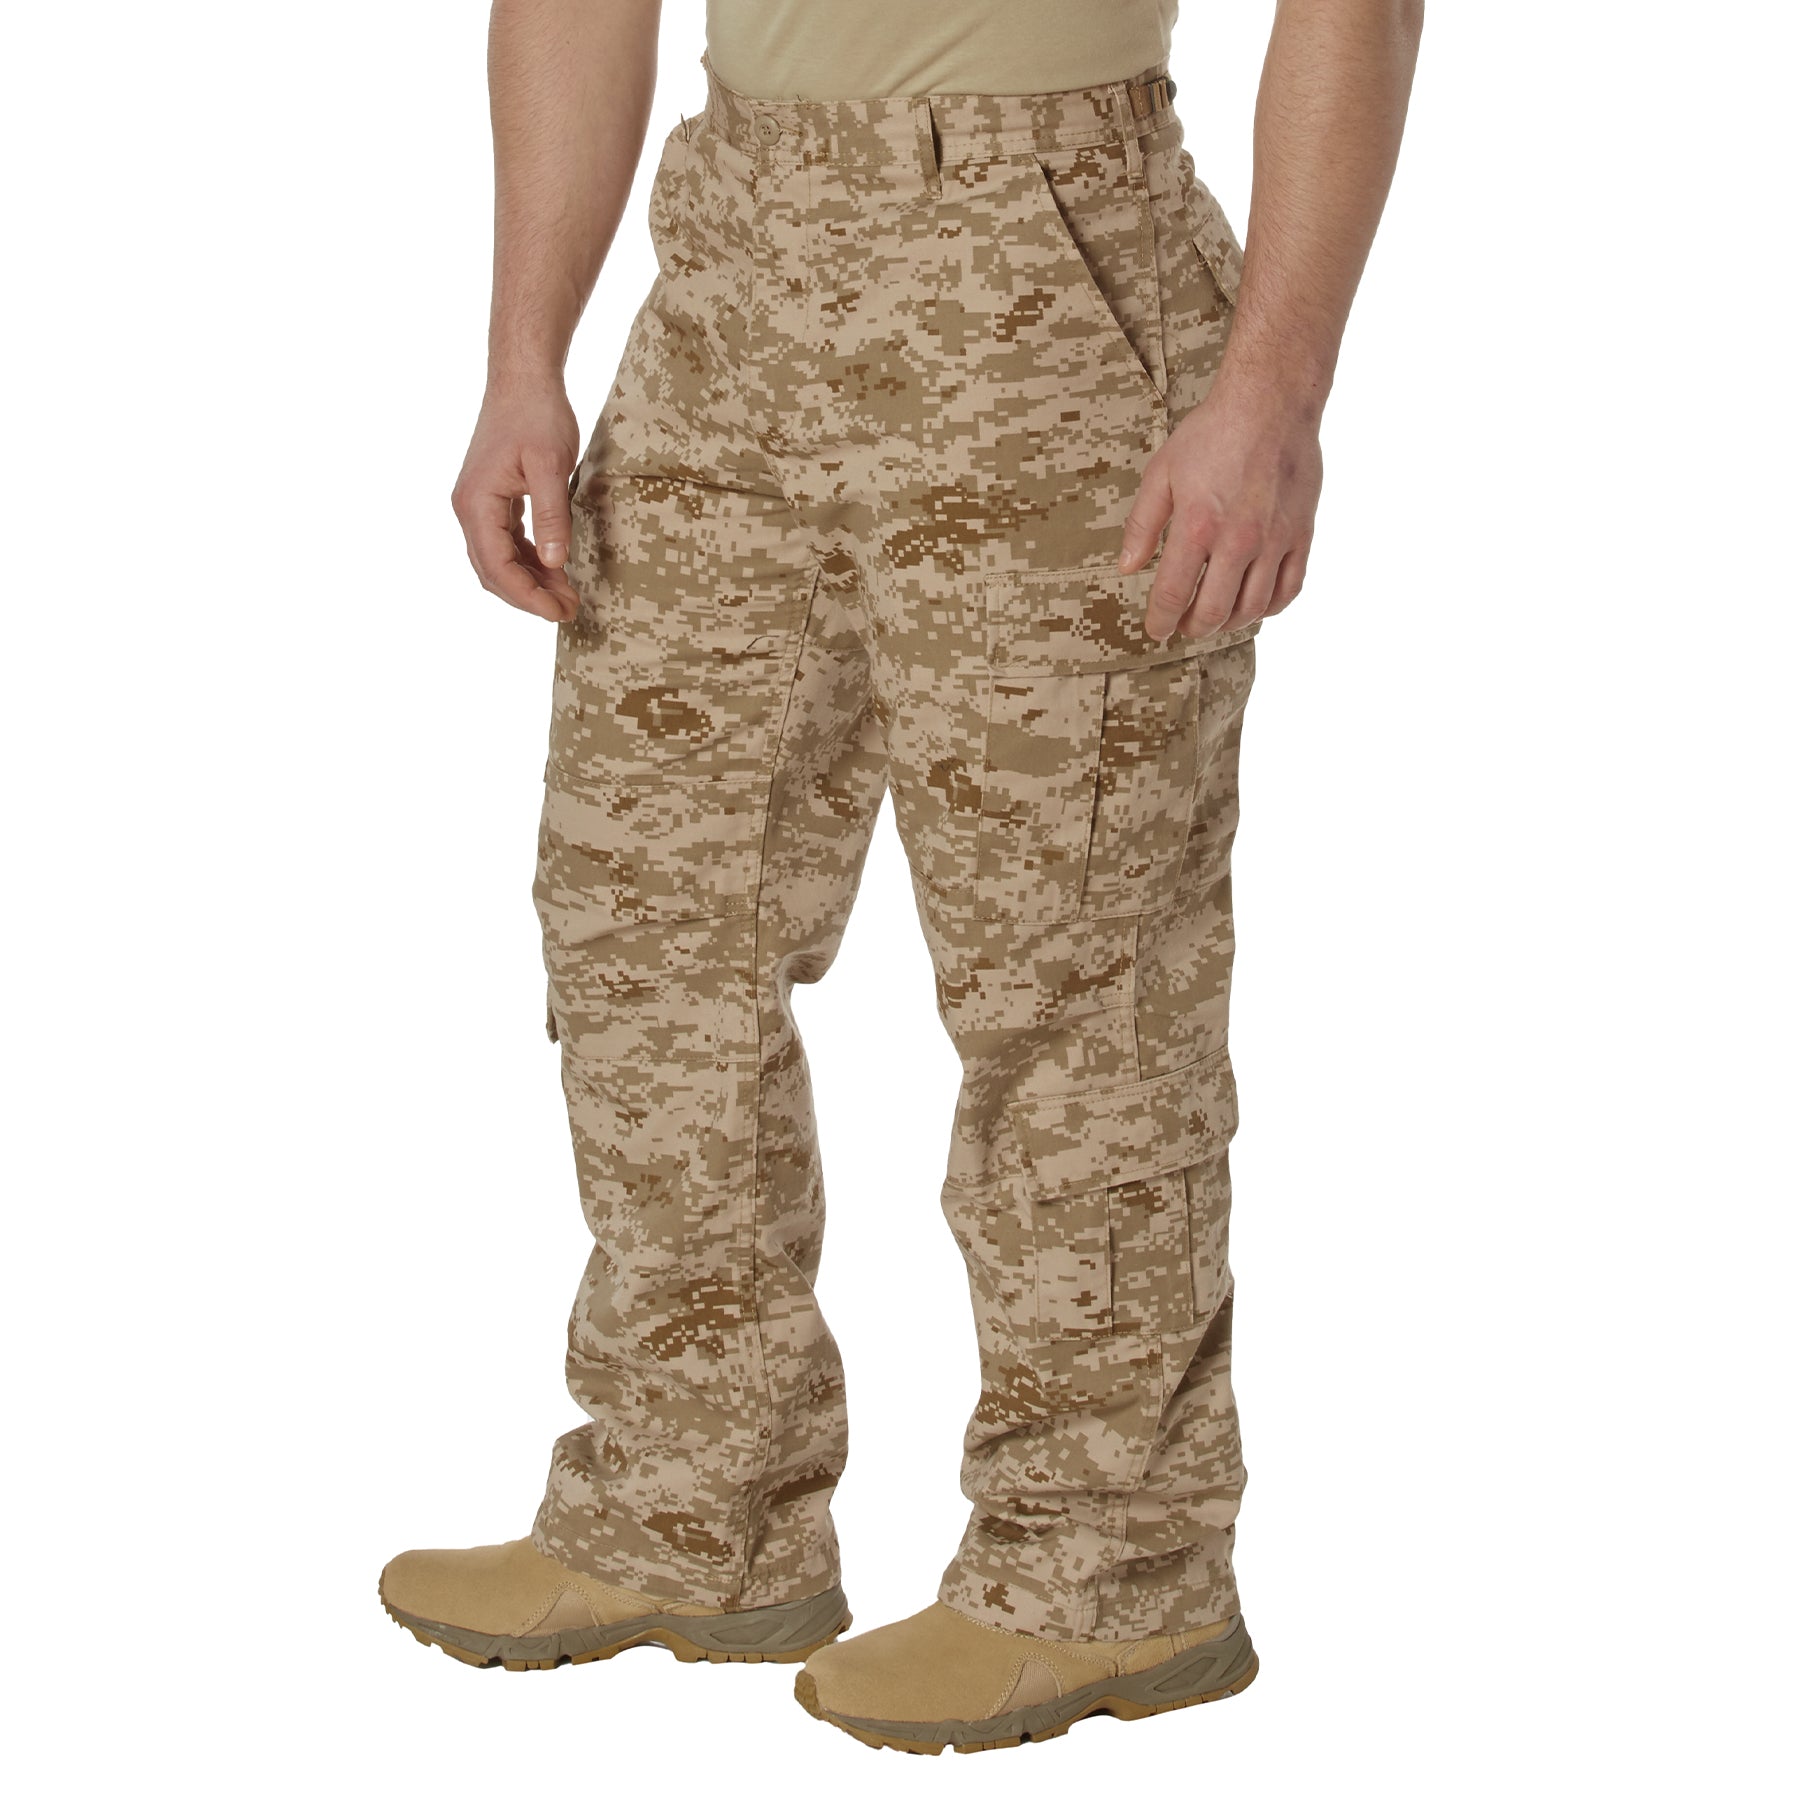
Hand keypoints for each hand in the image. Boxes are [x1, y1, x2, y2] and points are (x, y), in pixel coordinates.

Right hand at [451, 380, 582, 622]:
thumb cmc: (537, 415)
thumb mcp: (552, 466)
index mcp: (477, 504)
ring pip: (499, 560)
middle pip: (493, 571)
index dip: (528, 596)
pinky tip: (556, 570)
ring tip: (567, 596)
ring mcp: (478, 505)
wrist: (522, 379)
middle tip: (568, 612)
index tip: (559, 612)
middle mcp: (469, 509)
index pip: (498, 567)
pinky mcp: (492, 500)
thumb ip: (551, 516)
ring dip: (531, 581)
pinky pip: (506, 543)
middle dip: (530, 596)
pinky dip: (530, 561)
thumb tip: (555, 564)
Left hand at [1119, 378, 1323, 641]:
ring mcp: (1274, 540)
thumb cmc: (1213, 433)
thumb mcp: (1162, 473)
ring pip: (1252, 608)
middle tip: (1183, 627)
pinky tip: (1253, 606)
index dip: (1161, 620)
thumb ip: (1142, 525)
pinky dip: (1270, 608)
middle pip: (1213, 612)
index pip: (1174, 594)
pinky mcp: (1301, 534)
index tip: (1155, 630)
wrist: (1271, 403)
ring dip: (1229, 624)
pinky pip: (1289, 589)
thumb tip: (1128, 568)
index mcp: (1197, 525)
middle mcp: (1238, 540)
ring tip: (1214, 620)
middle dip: (1193, 628)